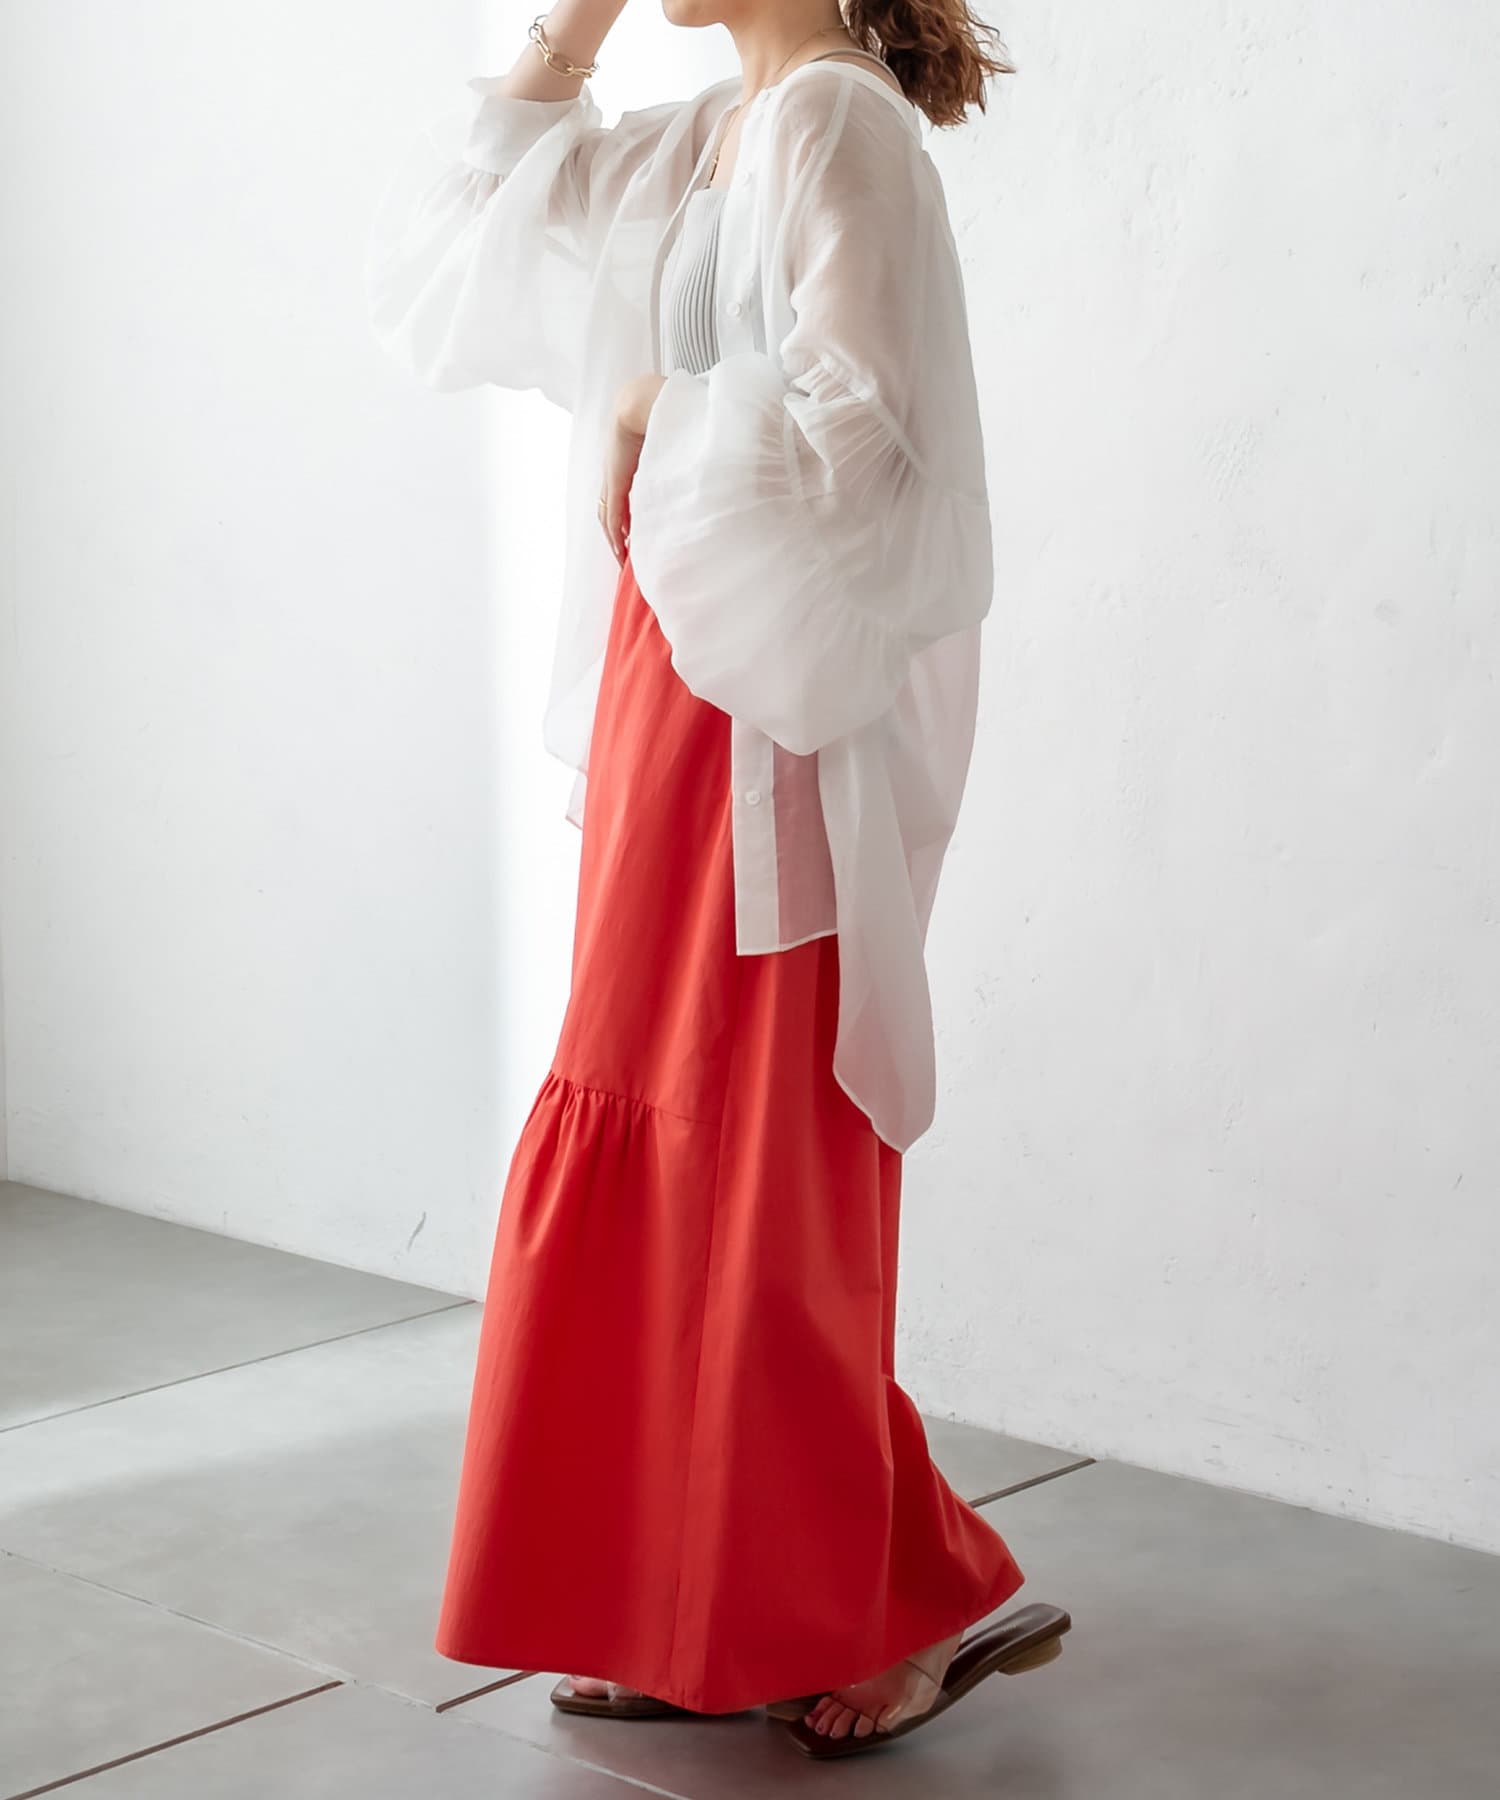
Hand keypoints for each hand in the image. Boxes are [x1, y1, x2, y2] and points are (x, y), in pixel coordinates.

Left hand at [599, 374, 665, 563]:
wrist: (644, 403)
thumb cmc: (661, 414)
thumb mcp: (670, 443)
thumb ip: (678, 457)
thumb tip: (703, 463)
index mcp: (628, 465)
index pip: (622, 499)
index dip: (626, 520)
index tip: (635, 537)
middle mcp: (617, 475)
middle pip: (610, 512)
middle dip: (617, 536)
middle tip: (626, 556)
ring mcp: (613, 480)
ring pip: (609, 519)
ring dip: (615, 541)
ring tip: (625, 559)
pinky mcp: (615, 484)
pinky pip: (613, 517)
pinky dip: (616, 536)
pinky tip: (621, 551)